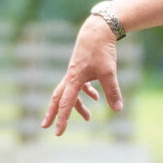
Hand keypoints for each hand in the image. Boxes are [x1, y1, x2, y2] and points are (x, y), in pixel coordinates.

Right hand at [41, 16, 124, 136]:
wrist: (98, 30)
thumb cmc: (102, 51)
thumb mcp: (109, 73)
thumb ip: (112, 92)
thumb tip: (117, 109)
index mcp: (74, 79)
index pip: (66, 103)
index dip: (62, 119)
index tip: (58, 132)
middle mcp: (70, 77)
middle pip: (58, 98)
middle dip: (53, 113)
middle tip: (45, 126)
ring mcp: (74, 72)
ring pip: (70, 92)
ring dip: (77, 105)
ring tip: (87, 118)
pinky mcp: (81, 68)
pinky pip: (79, 84)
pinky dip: (86, 92)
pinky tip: (96, 97)